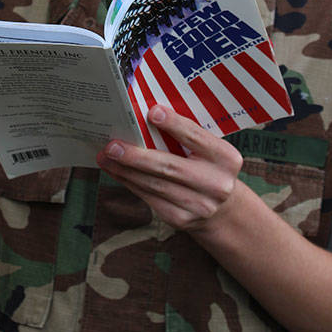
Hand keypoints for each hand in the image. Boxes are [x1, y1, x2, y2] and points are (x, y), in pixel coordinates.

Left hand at [96, 104, 242, 232]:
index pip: (196, 138)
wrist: (222, 209)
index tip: (152, 112)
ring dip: (125, 170)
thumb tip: (144, 117)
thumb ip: (186, 137)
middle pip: (170, 166)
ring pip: (154, 184)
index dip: (174, 125)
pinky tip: (116, 171)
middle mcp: (216, 184)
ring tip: (106, 157)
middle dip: (137, 156)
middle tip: (113, 145)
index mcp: (226, 158)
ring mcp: (199, 205)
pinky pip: (149, 197)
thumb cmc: (207, 168)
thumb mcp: (209, 151)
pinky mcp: (181, 219)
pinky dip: (129, 182)